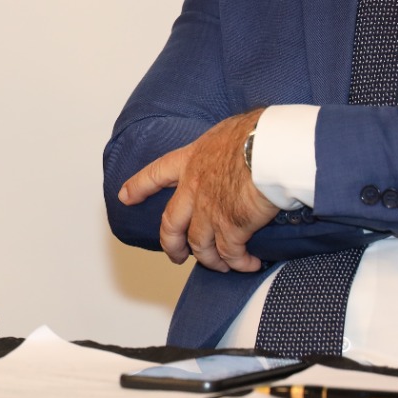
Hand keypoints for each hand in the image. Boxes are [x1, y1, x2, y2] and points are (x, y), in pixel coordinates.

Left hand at [116, 109, 276, 272]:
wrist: (271, 150)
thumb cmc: (258, 133)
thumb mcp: (229, 131)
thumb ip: (224, 145)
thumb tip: (239, 143)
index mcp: (191, 159)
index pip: (156, 173)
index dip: (139, 186)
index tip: (125, 197)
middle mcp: (193, 187)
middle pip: (171, 224)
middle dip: (170, 244)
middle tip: (175, 256)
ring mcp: (209, 210)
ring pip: (199, 246)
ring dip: (210, 260)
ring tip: (221, 266)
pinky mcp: (231, 228)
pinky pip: (230, 255)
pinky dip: (238, 263)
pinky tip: (249, 264)